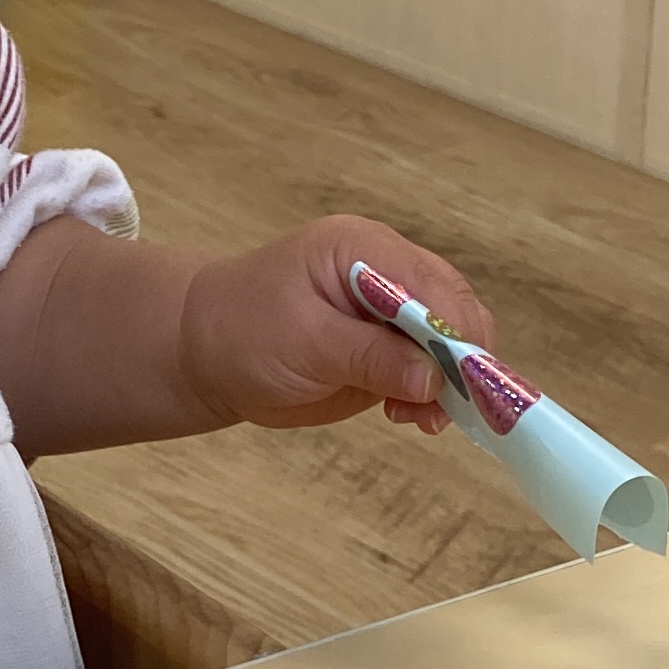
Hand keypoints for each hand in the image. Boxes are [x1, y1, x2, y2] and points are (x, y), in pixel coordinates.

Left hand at [178, 214, 492, 436]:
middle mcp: (387, 271)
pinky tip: (416, 417)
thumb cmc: (242, 331)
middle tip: (447, 408)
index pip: (432, 285)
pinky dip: (434, 395)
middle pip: (455, 310)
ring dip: (451, 384)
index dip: (454, 333)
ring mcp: (391, 311)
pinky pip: (431, 369)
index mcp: (364, 249)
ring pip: (453, 342)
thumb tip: (433, 378)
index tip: (463, 382)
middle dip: (461, 361)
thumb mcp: (303, 342)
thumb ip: (369, 356)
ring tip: (424, 419)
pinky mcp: (388, 348)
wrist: (205, 352)